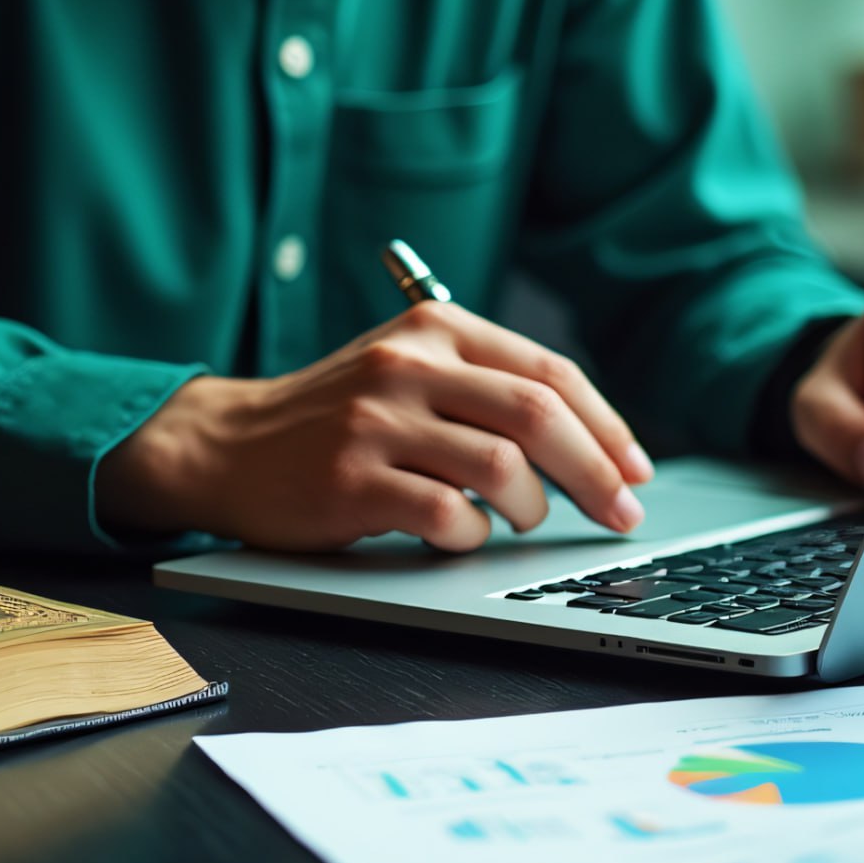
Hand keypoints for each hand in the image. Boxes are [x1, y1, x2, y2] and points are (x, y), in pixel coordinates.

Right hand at [97, 302, 655, 551]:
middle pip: (539, 415)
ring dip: (530, 507)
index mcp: (435, 327)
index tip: (636, 470)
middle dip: (596, 472)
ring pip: (501, 467)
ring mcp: (376, 422)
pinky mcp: (350, 480)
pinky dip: (472, 535)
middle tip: (621, 514)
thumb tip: (596, 443)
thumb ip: (487, 384)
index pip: (550, 372)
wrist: (227, 444)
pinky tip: (462, 534)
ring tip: (521, 519)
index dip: (607, 426)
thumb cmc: (337, 416)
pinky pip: (446, 516)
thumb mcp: (408, 368)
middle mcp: (408, 363)